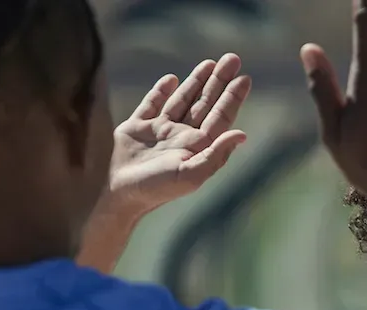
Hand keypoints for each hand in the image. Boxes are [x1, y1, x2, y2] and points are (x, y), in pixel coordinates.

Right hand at [107, 54, 251, 213]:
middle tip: (233, 59)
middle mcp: (181, 135)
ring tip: (210, 62)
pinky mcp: (137, 127)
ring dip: (195, 82)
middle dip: (218, 81)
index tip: (245, 78)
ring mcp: (159, 130)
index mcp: (197, 146)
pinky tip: (171, 80)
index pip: (220, 116)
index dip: (232, 97)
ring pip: (182, 100)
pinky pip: (151, 104)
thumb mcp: (191, 174)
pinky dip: (160, 91)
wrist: (121, 194)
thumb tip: (242, 134)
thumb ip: (217, 155)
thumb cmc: (159, 188)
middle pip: (204, 103)